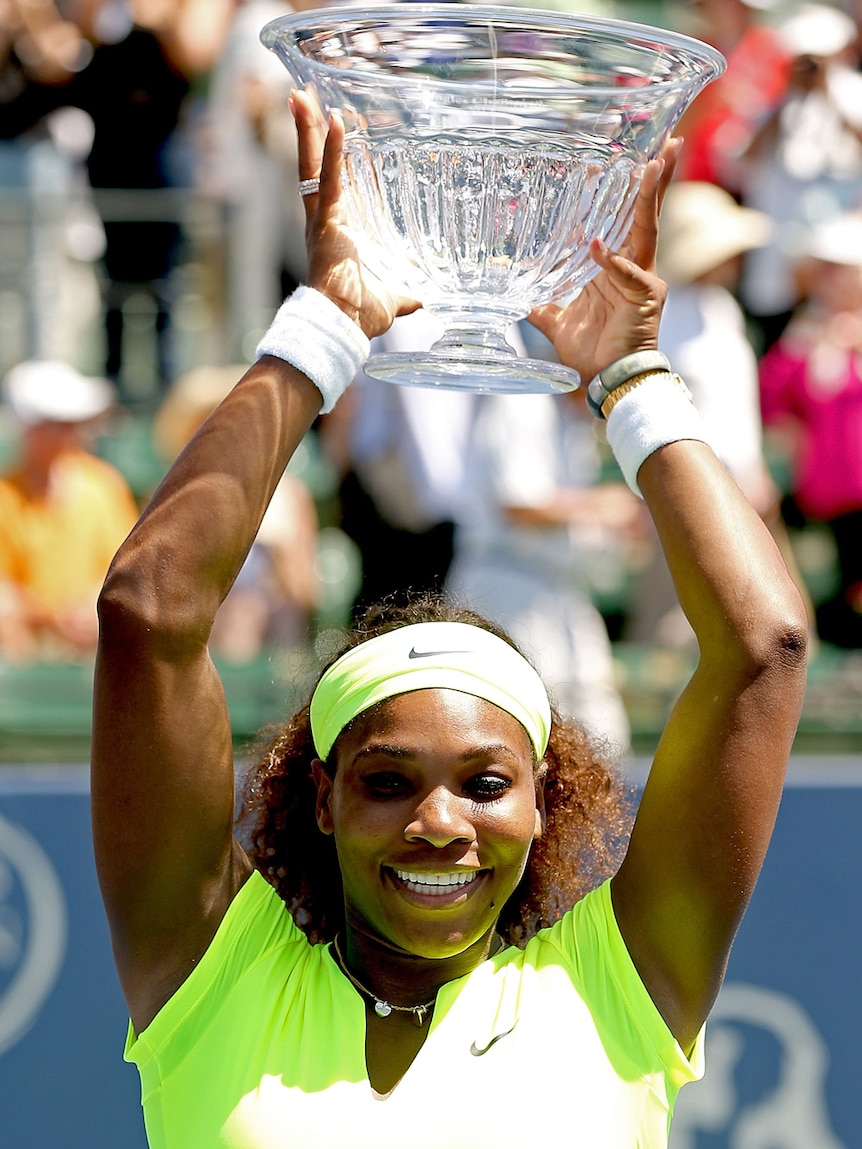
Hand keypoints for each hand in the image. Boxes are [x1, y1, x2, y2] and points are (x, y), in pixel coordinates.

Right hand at [292, 88, 419, 339]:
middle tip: (304, 95)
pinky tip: (332, 120)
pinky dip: (330, 150)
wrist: (342, 326)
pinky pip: (328, 179)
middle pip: (314, 165)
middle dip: (309, 131)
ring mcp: (323, 219)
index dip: (332, 156)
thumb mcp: (393, 297)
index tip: (332, 126)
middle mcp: (325, 220)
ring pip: (312, 164)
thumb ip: (407, 291)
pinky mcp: (326, 221)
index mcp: (339, 231)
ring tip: (302, 93)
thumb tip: (423, 295)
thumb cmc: (360, 315)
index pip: (333, 184)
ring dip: (308, 128)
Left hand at [528, 138, 679, 383]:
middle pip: (644, 214)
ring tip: (653, 164)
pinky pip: (628, 275)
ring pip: (647, 230)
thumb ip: (539, 303)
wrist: (607, 379)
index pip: (618, 219)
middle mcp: (632, 266)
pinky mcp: (646, 297)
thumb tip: (513, 294)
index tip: (602, 161)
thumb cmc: (591, 352)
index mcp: (613, 267)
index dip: (614, 191)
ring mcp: (642, 279)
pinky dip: (611, 263)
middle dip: (654, 178)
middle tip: (665, 142)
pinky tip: (597, 246)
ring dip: (649, 197)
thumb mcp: (556, 322)